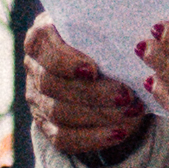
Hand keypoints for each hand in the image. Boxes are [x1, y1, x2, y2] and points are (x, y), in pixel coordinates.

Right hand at [18, 15, 150, 158]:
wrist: (109, 67)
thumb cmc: (107, 41)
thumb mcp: (106, 28)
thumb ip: (108, 29)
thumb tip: (134, 44)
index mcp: (42, 36)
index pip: (42, 48)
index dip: (65, 62)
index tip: (94, 69)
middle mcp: (34, 67)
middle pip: (52, 85)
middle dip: (93, 93)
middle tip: (127, 96)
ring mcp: (38, 98)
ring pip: (59, 113)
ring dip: (99, 115)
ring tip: (131, 112)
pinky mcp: (47, 125)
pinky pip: (64, 139)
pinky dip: (94, 138)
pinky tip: (119, 133)